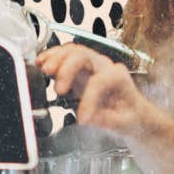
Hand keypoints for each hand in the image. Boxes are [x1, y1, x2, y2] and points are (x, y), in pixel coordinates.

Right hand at [36, 44, 155, 136]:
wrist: (131, 111)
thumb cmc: (129, 114)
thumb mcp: (126, 123)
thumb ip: (109, 120)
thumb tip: (90, 117)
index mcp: (118, 77)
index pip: (99, 81)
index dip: (88, 100)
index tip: (83, 119)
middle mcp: (105, 66)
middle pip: (83, 56)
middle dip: (67, 69)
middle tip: (58, 89)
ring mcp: (91, 64)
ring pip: (72, 51)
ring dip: (55, 59)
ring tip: (44, 70)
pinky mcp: (79, 69)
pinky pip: (65, 56)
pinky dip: (52, 57)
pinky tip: (41, 63)